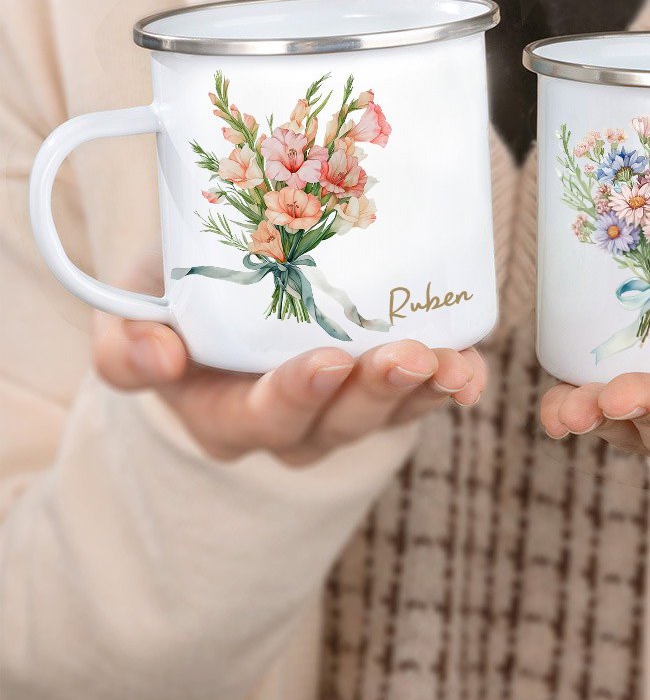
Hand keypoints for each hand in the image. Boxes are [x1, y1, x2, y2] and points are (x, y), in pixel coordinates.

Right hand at [93, 258, 485, 465]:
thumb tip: (158, 358)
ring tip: (454, 362)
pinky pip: (419, 395)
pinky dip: (450, 382)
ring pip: (384, 415)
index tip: (329, 361)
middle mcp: (286, 424)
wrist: (225, 273)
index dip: (294, 396)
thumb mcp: (134, 303)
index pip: (256, 420)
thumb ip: (126, 336)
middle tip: (409, 355)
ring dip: (424, 390)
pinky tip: (472, 363)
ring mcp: (339, 408)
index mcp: (222, 413)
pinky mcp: (380, 384)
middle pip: (333, 426)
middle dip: (374, 393)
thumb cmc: (176, 291)